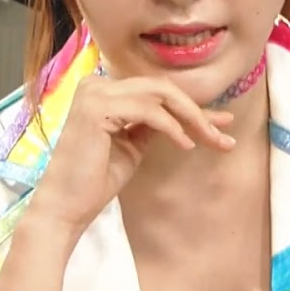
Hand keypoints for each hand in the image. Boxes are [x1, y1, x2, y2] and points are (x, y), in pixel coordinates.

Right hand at [26, 75, 235, 239]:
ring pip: (160, 95)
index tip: (222, 123)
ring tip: (211, 141)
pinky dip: (172, 127)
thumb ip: (153, 125)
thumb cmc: (95, 180)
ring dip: (192, 118)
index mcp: (103, 90)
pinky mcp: (97, 107)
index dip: (191, 107)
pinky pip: (149, 111)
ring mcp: (95, 93)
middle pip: (162, 88)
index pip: (155, 92)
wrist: (65, 207)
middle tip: (224, 134)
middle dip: (197, 111)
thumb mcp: (132, 145)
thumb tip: (193, 117)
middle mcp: (96, 84)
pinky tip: (185, 145)